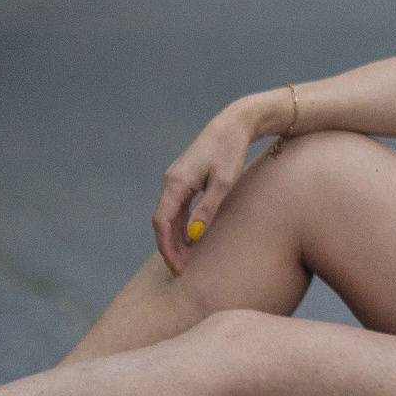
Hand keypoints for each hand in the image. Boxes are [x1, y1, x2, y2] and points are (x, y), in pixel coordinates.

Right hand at [150, 100, 268, 275]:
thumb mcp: (223, 182)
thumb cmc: (231, 151)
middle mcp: (170, 180)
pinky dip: (179, 225)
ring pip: (169, 215)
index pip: (162, 222)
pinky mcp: (184, 178)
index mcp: (175, 182)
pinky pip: (176, 207)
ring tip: (184, 260)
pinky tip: (189, 238)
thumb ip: (207, 209)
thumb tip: (192, 237)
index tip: (178, 267)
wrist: (234, 124)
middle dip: (169, 247)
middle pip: (162, 221)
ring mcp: (175, 179)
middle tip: (180, 271)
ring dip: (174, 238)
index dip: (167, 247)